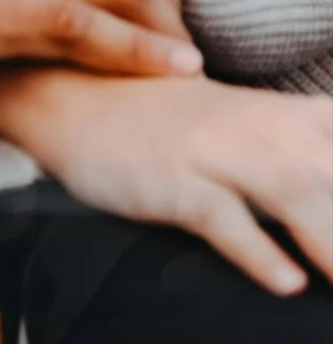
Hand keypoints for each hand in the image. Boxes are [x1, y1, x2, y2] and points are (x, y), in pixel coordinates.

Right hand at [0, 66, 332, 296]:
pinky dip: (255, 249)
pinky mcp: (171, 176)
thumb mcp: (249, 132)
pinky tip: (285, 283)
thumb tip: (331, 207)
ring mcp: (214, 149)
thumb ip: (308, 161)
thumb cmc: (170, 126)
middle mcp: (261, 127)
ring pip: (293, 190)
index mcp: (289, 118)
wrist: (73, 96)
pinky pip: (220, 213)